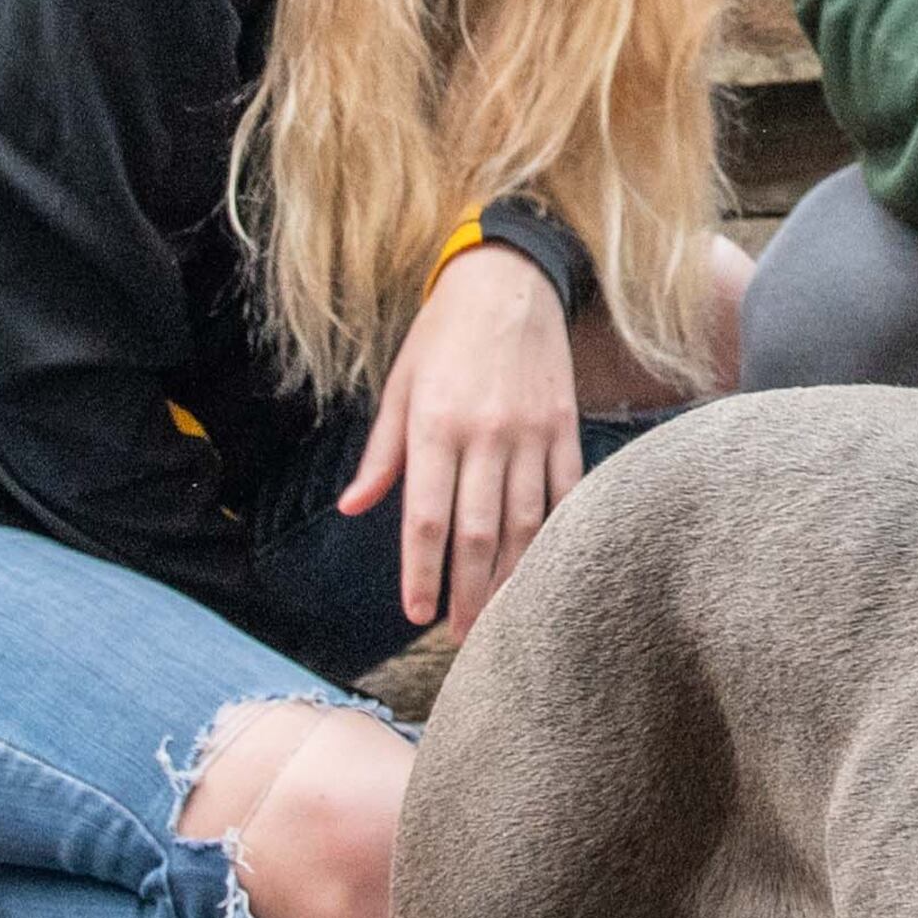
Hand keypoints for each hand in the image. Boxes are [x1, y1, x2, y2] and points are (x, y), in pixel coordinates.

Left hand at [335, 242, 582, 632]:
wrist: (509, 281)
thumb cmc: (442, 334)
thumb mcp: (399, 385)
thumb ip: (381, 453)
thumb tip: (352, 507)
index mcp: (434, 425)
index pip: (426, 519)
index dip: (421, 572)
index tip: (417, 614)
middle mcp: (483, 434)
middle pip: (477, 533)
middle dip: (467, 592)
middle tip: (460, 636)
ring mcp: (530, 432)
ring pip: (523, 522)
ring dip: (511, 575)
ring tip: (500, 617)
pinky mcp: (564, 426)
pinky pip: (565, 492)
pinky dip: (556, 534)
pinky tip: (547, 568)